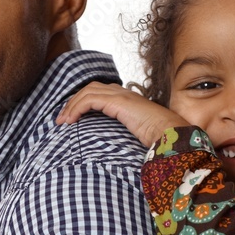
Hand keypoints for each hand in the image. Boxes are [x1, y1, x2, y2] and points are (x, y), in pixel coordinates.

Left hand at [56, 82, 190, 146]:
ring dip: (72, 105)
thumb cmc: (158, 137)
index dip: (83, 102)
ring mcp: (121, 95)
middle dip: (73, 102)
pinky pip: (89, 99)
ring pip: (87, 92)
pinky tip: (71, 120)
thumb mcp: (136, 133)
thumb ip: (124, 132)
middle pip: (90, 88)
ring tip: (63, 121)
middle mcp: (123, 93)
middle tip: (62, 119)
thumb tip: (113, 146)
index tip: (72, 118)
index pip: (99, 92)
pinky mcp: (118, 101)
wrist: (171, 134)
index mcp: (127, 98)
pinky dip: (77, 107)